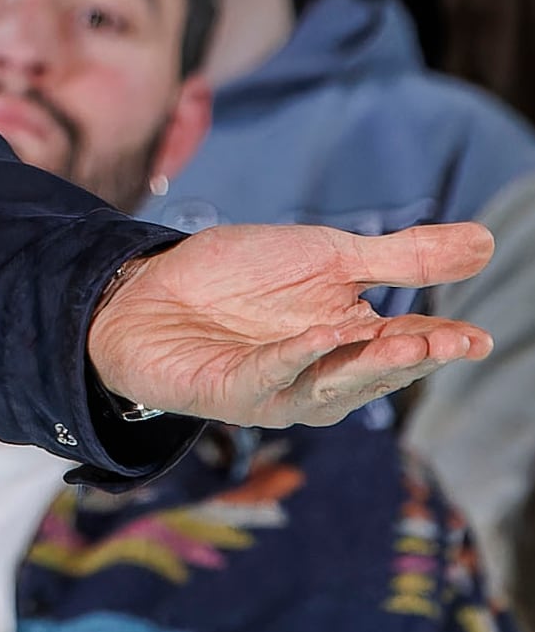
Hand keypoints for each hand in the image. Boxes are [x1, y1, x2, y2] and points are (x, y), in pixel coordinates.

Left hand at [89, 222, 493, 425]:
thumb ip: (401, 258)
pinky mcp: (231, 390)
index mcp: (354, 343)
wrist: (146, 289)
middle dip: (415, 357)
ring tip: (408, 343)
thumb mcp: (329, 256)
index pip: (411, 346)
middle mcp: (324, 375)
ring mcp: (279, 388)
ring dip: (369, 366)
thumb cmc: (238, 277)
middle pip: (378, 370)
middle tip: (451, 342)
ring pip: (334, 384)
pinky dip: (296, 357)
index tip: (478, 338)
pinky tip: (323, 335)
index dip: (445, 342)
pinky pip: (270, 375)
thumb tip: (486, 242)